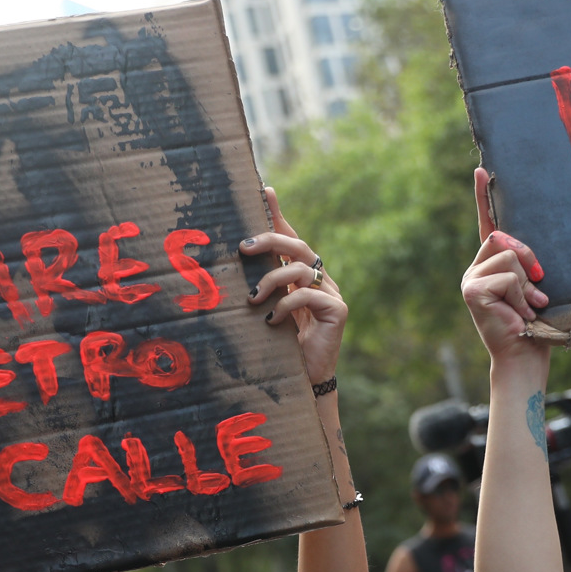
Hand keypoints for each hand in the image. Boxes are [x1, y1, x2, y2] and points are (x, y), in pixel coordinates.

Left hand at [244, 188, 345, 386]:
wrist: (305, 380)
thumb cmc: (280, 346)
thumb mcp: (263, 310)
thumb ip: (256, 286)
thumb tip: (233, 262)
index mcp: (302, 275)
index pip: (290, 238)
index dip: (277, 215)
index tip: (264, 190)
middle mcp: (319, 279)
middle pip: (298, 245)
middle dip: (270, 240)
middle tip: (244, 248)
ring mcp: (331, 293)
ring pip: (300, 268)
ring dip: (271, 280)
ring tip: (252, 300)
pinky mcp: (337, 311)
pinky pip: (307, 295)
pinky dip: (285, 305)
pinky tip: (271, 322)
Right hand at [461, 169, 548, 358]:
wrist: (524, 358)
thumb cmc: (535, 326)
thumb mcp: (533, 289)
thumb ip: (527, 267)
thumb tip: (529, 258)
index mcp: (490, 266)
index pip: (486, 225)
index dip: (483, 197)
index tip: (482, 170)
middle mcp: (475, 270)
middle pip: (503, 238)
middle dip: (528, 258)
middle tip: (538, 286)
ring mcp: (470, 280)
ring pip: (509, 257)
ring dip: (527, 285)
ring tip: (529, 308)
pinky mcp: (472, 290)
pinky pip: (508, 277)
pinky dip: (521, 296)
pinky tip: (519, 315)